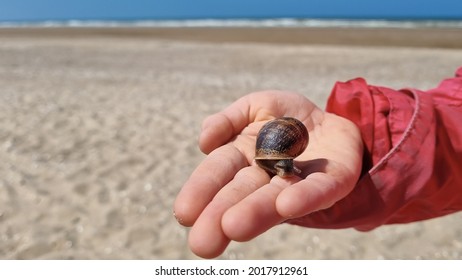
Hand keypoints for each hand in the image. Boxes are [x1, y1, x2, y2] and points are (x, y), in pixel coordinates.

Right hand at [174, 90, 362, 257]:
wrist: (329, 120)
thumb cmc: (285, 118)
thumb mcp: (254, 106)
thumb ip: (228, 120)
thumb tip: (205, 141)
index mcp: (242, 156)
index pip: (217, 172)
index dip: (201, 190)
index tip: (184, 214)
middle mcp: (266, 175)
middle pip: (241, 193)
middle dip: (220, 215)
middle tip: (202, 243)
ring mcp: (298, 181)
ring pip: (274, 197)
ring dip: (255, 212)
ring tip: (234, 227)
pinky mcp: (332, 181)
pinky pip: (318, 190)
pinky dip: (302, 198)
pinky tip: (286, 205)